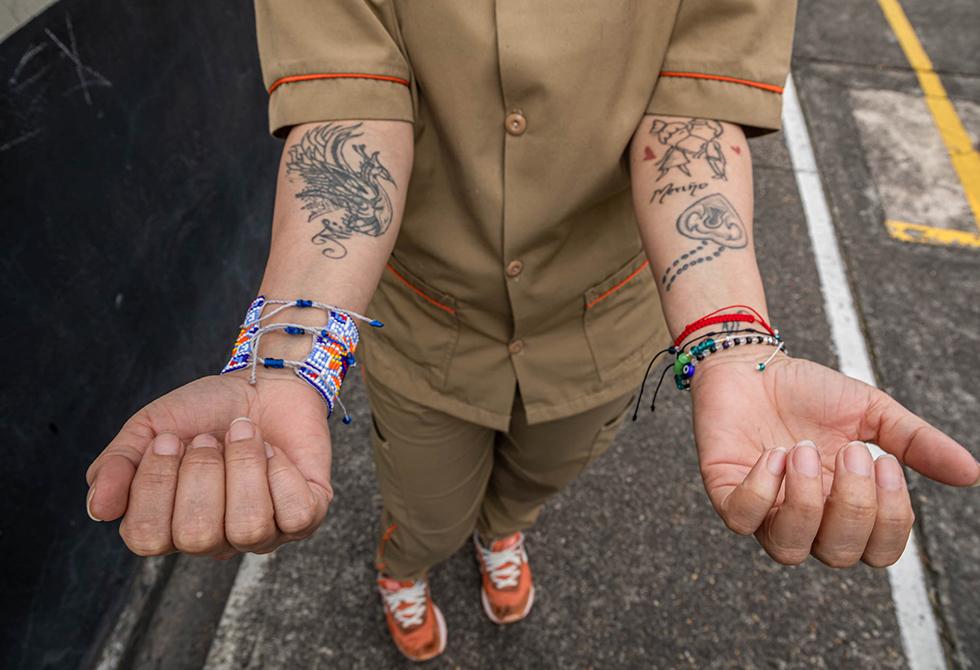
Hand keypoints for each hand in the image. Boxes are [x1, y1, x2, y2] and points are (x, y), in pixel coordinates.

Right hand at [85, 372, 332, 557]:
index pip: (147, 538)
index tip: (170, 439)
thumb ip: (119, 463)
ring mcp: (262, 534)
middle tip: (209, 438)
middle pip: (197, 535)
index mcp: (169, 525)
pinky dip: (283, 472)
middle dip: (203, 471)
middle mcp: (214, 540)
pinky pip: (296, 515)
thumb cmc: (206, 411)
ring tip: (243, 434)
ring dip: (245, 465)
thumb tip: (100, 508)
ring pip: (249, 527)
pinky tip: (275, 452)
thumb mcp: (152, 426)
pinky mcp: (304, 517)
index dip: (156, 485)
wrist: (264, 382)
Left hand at [691, 351, 978, 567]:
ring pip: (789, 549)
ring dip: (806, 501)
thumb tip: (972, 473)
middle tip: (849, 450)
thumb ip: (916, 443)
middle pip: (839, 555)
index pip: (878, 553)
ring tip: (803, 448)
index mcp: (845, 507)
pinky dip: (761, 491)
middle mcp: (805, 519)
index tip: (886, 464)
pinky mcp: (724, 491)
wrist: (751, 362)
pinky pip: (741, 520)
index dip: (890, 520)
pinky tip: (772, 455)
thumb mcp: (871, 412)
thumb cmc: (808, 392)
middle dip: (853, 505)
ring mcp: (763, 509)